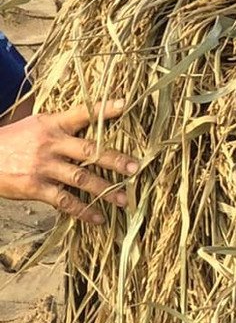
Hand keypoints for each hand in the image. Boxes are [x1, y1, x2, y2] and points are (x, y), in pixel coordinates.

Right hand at [0, 100, 136, 226]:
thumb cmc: (13, 141)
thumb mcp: (35, 125)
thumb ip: (62, 125)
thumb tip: (94, 121)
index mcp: (52, 125)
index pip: (81, 113)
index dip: (103, 109)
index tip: (125, 104)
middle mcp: (50, 144)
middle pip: (88, 151)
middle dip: (114, 159)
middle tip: (135, 167)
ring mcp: (43, 167)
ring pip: (81, 179)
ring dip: (105, 190)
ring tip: (125, 199)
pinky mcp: (35, 187)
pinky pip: (64, 201)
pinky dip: (84, 211)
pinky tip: (99, 218)